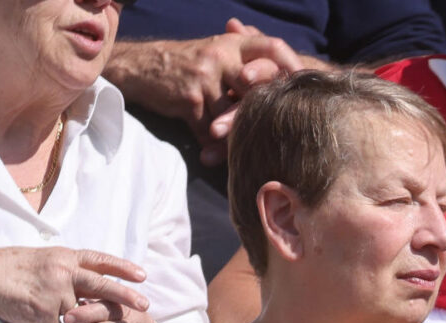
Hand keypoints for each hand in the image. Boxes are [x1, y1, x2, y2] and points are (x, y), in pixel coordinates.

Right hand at [0, 246, 149, 322]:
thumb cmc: (4, 270)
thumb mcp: (38, 262)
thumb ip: (60, 270)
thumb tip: (79, 279)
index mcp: (62, 256)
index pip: (99, 260)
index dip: (121, 268)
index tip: (142, 275)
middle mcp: (62, 270)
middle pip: (102, 285)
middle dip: (126, 296)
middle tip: (145, 305)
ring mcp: (55, 289)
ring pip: (79, 314)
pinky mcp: (46, 309)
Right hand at [107, 24, 305, 158]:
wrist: (139, 68)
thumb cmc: (182, 66)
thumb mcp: (213, 55)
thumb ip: (243, 63)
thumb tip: (279, 77)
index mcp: (232, 44)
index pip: (272, 46)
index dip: (292, 65)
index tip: (307, 86)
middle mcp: (221, 55)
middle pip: (259, 87)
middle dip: (266, 112)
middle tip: (283, 131)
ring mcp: (206, 76)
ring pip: (234, 114)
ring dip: (235, 136)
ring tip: (245, 153)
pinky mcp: (191, 98)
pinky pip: (210, 129)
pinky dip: (211, 144)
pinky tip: (211, 155)